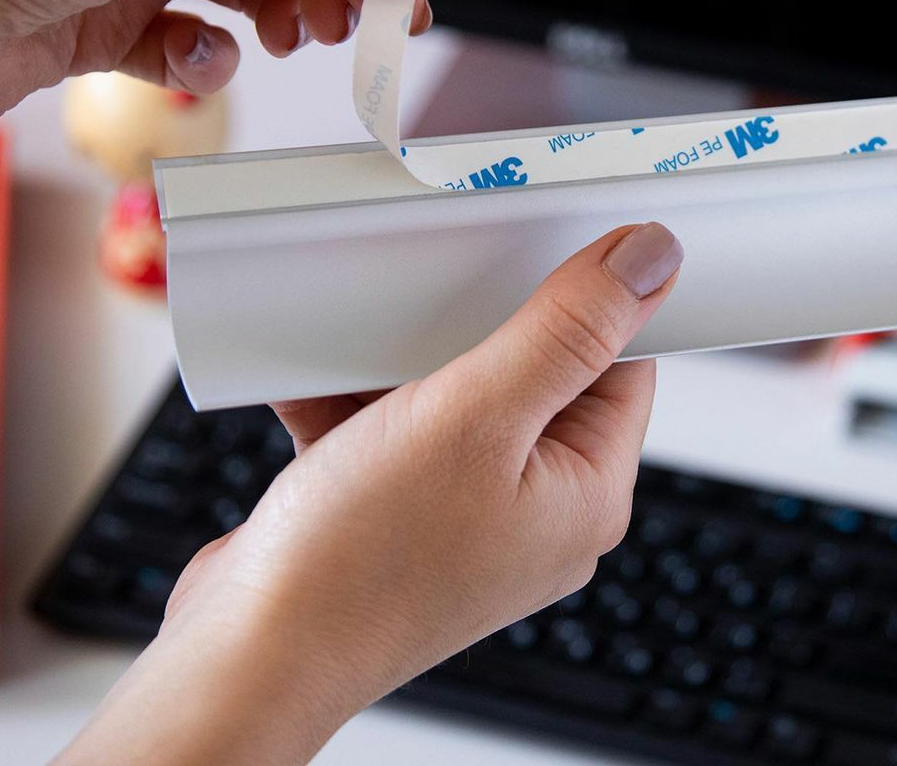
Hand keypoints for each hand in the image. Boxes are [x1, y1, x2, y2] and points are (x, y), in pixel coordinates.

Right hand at [59, 222, 683, 764]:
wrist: (245, 655)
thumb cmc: (361, 562)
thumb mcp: (476, 417)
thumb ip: (566, 332)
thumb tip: (651, 261)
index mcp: (582, 491)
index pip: (621, 363)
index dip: (591, 296)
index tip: (549, 240)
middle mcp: (532, 507)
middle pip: (534, 372)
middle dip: (479, 320)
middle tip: (447, 275)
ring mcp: (463, 512)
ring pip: (455, 394)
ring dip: (405, 356)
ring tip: (367, 327)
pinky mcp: (400, 512)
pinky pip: (395, 426)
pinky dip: (358, 396)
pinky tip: (319, 370)